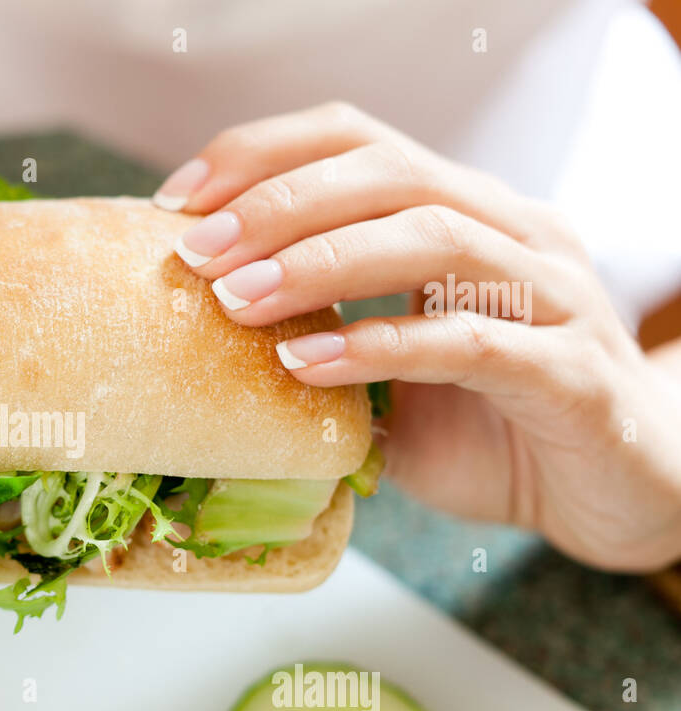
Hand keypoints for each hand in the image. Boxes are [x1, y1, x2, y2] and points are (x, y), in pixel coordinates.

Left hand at [156, 102, 680, 571]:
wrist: (609, 493)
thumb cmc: (490, 426)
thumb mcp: (389, 375)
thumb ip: (322, 344)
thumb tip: (201, 342)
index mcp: (465, 213)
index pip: (358, 141)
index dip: (263, 156)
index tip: (176, 200)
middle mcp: (513, 232)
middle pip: (390, 174)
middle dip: (278, 205)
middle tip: (197, 253)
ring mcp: (552, 296)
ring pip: (434, 239)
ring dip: (321, 264)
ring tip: (237, 302)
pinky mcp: (570, 372)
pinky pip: (473, 341)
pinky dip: (385, 346)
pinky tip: (311, 366)